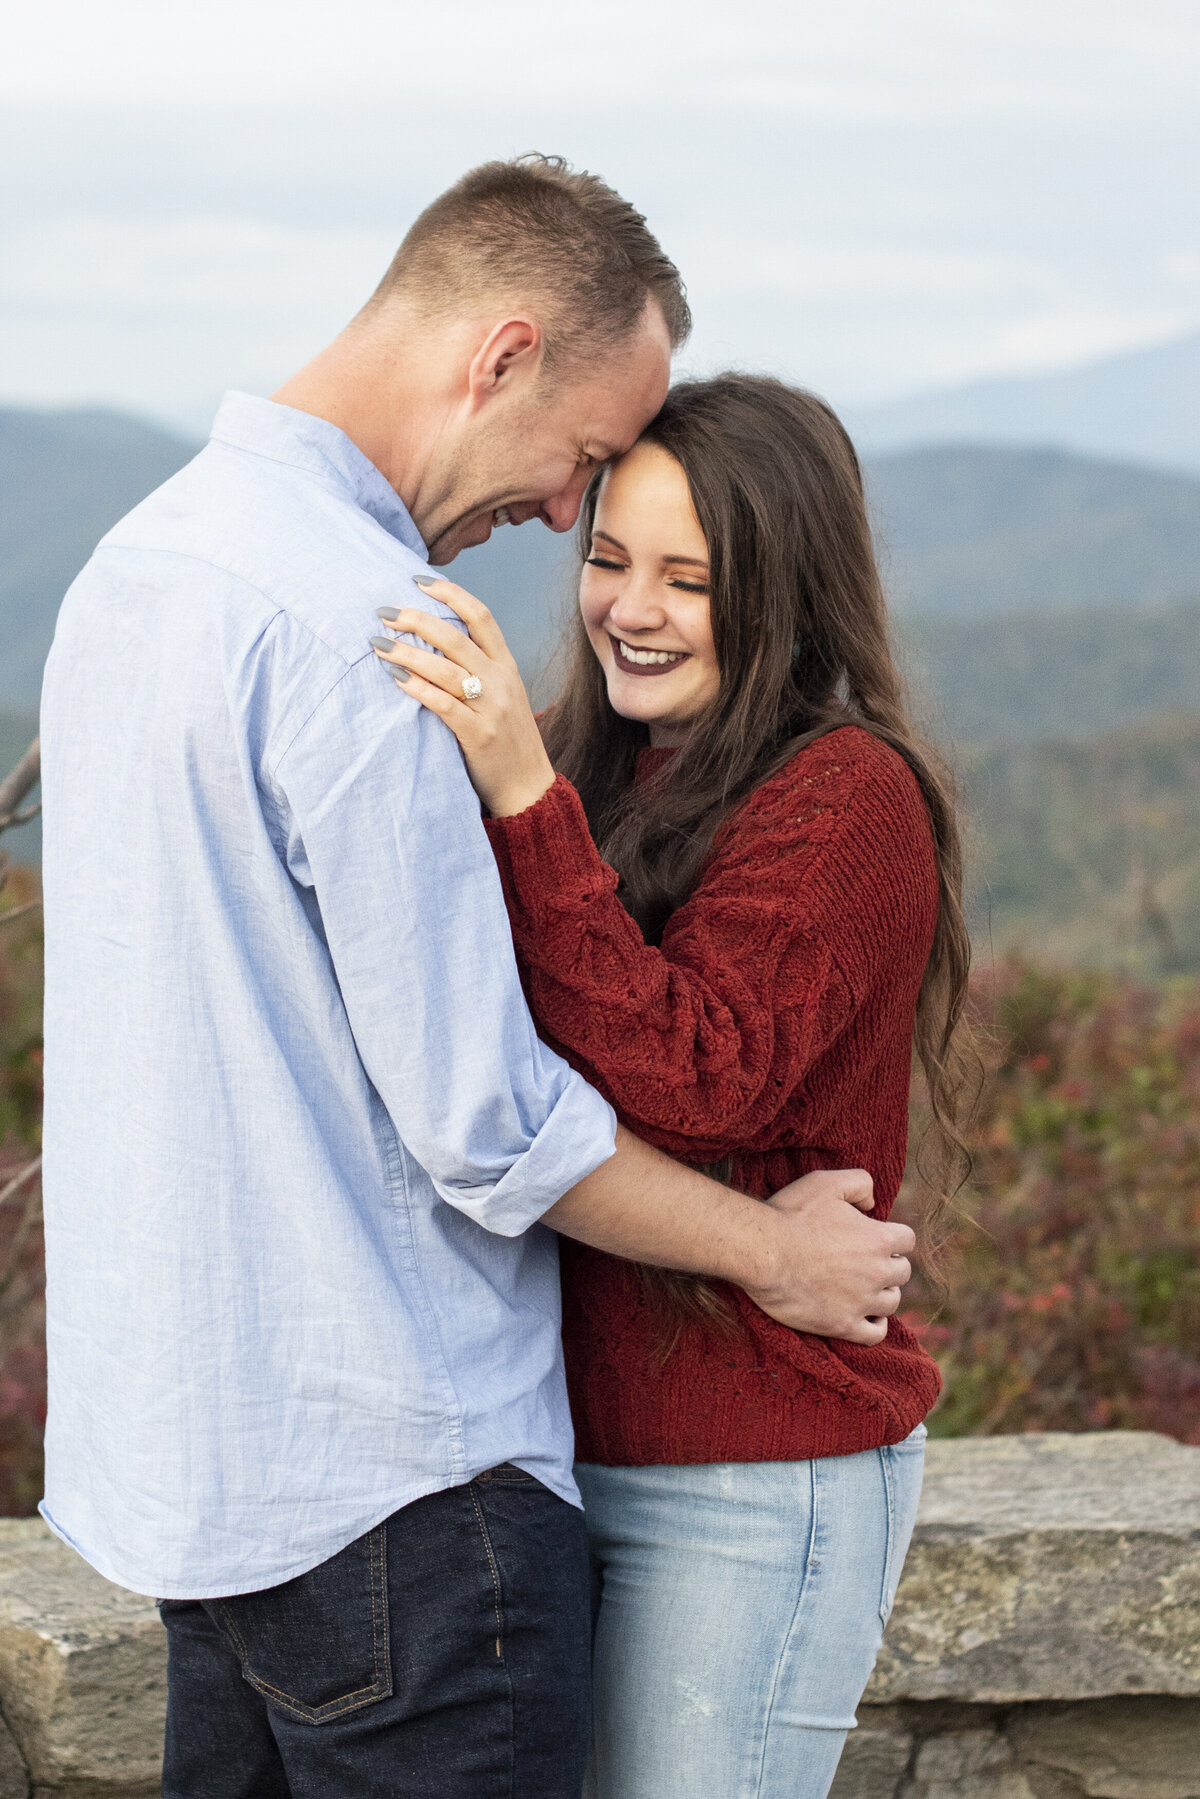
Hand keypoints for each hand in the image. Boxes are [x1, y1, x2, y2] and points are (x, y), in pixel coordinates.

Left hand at [371, 576, 556, 816]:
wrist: (529, 789)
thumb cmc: (506, 742)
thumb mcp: (503, 697)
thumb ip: (478, 671)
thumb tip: (435, 643)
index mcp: (507, 667)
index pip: (480, 616)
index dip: (450, 594)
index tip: (418, 582)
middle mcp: (501, 681)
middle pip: (455, 636)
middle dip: (415, 619)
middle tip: (384, 612)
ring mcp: (492, 708)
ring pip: (444, 668)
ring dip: (407, 652)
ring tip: (377, 643)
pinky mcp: (479, 735)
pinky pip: (442, 704)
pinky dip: (417, 687)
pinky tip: (395, 677)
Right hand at [742, 1168, 915, 1344]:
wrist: (762, 1252)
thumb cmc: (791, 1214)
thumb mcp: (826, 1182)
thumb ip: (859, 1183)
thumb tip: (872, 1203)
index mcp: (879, 1238)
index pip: (907, 1240)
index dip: (893, 1236)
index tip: (875, 1237)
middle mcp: (877, 1272)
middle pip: (903, 1272)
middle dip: (889, 1264)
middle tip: (865, 1261)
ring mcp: (861, 1302)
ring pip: (891, 1302)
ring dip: (882, 1293)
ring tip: (863, 1287)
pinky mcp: (843, 1325)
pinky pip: (875, 1334)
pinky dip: (876, 1325)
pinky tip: (865, 1316)